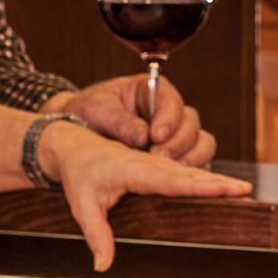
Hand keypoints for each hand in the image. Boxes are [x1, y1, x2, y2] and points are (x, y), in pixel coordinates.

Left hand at [39, 119, 252, 270]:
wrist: (73, 145)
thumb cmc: (78, 173)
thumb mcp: (83, 205)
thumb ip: (96, 234)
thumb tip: (102, 264)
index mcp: (137, 170)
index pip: (177, 180)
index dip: (204, 186)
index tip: (228, 188)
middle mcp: (153, 164)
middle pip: (193, 174)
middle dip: (221, 182)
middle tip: (247, 190)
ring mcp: (157, 163)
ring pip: (193, 172)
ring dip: (218, 180)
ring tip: (243, 189)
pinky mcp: (158, 166)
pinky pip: (186, 172)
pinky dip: (205, 178)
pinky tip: (221, 186)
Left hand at [50, 73, 216, 168]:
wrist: (76, 134)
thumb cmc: (89, 113)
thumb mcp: (97, 110)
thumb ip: (120, 122)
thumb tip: (142, 137)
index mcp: (152, 92)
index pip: (171, 102)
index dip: (168, 119)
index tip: (155, 136)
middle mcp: (170, 113)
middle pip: (192, 124)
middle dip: (179, 143)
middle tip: (159, 157)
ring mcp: (176, 137)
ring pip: (201, 145)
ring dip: (190, 159)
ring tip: (169, 173)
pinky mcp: (177, 159)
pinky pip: (197, 166)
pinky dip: (190, 175)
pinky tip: (174, 184)